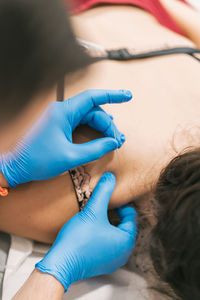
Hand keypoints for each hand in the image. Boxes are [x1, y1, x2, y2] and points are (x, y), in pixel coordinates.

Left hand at [0, 89, 131, 186]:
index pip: (92, 97)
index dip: (112, 95)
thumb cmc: (39, 160)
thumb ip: (95, 149)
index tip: (128, 96)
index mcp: (63, 113)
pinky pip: (80, 122)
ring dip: (102, 127)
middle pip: (93, 111)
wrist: (17, 166)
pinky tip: (102, 135)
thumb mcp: (71, 157)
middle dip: (108, 124)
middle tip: (119, 140)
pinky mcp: (59, 125)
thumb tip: (113, 143)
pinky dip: (92, 129)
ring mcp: (60, 117)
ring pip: (88, 117)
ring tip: (114, 140)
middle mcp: (62, 111)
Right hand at [36, 172, 136, 291]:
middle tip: (103, 207)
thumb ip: (103, 191)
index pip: (131, 216)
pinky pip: (109, 245)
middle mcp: (124, 253)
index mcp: (126, 240)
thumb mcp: (93, 211)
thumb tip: (111, 177)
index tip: (108, 200)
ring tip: (97, 217)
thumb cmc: (79, 239)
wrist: (62, 263)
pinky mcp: (103, 264)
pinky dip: (104, 236)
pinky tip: (92, 230)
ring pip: (116, 236)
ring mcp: (113, 261)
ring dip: (109, 225)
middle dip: (116, 215)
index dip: (121, 205)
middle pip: (125, 226)